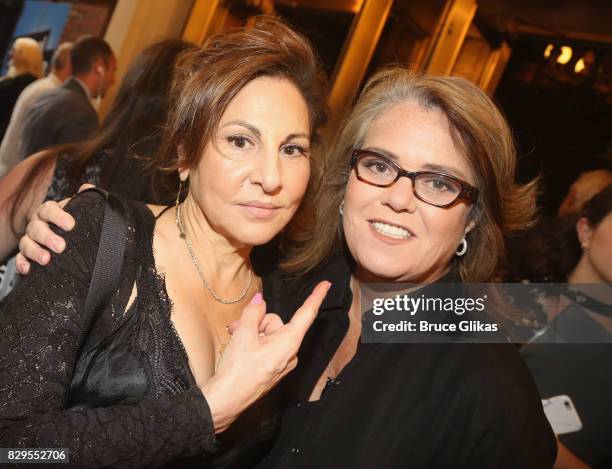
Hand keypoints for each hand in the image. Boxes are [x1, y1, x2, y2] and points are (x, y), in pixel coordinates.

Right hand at [16, 183, 94, 273]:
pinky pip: (20, 258)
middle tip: (61, 246)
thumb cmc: (75, 223)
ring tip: (46, 260)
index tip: (71, 225)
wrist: (70, 237)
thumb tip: (88, 188)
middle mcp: (37, 223)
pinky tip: (28, 269)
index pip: (49, 209)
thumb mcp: (81, 210)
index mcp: (50, 211)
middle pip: (36, 227)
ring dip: (35, 251)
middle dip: (47, 237)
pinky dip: (22, 263)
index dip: (58, 216)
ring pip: (26, 243)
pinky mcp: (26, 254)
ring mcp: (30, 238)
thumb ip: (85, 199)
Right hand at [202, 281, 330, 432]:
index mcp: (288, 343)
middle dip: (256, 322)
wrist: (225, 401)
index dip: (316, 297)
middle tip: (237, 329)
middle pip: (276, 323)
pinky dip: (253, 342)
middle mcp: (289, 353)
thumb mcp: (243, 335)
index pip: (306, 315)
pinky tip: (239, 348)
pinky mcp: (273, 367)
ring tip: (234, 339)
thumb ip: (253, 313)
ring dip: (251, 332)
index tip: (326, 284)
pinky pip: (266, 346)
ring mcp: (281, 361)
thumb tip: (259, 301)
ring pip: (268, 333)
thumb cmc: (237, 371)